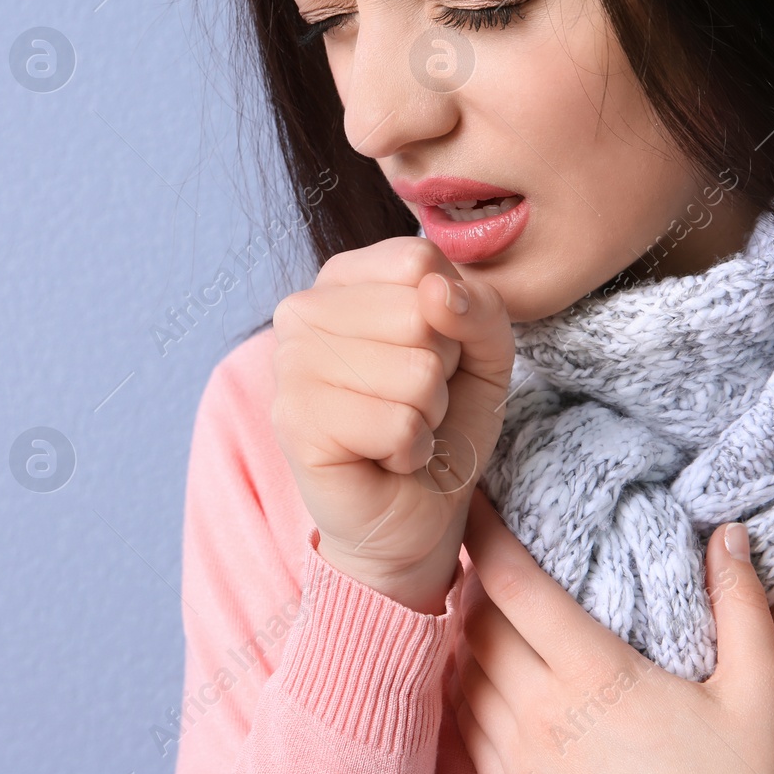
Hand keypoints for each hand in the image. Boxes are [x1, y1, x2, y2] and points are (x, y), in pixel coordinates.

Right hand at [271, 237, 515, 613]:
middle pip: (419, 312)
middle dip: (441, 371)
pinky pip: (398, 424)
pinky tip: (386, 458)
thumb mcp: (484, 353)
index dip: (451, 318)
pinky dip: (411, 450)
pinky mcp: (294, 423)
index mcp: (342, 278)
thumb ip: (480, 307)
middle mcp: (301, 310)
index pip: (419, 262)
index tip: (430, 356)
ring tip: (400, 430)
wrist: (416, 512)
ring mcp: (289, 365)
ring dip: (428, 415)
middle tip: (413, 402)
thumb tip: (438, 293)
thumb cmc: (443, 424)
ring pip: (415, 372)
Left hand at [451, 488, 773, 773]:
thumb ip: (742, 610)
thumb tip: (728, 535)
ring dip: (466, 634)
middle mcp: (540, 713)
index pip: (513, 584)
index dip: (485, 534)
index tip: (475, 499)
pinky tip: (488, 676)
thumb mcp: (760, 698)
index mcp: (593, 675)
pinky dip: (466, 687)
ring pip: (463, 673)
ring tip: (485, 608)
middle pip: (476, 623)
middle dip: (475, 581)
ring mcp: (519, 758)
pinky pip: (465, 725)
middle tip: (488, 552)